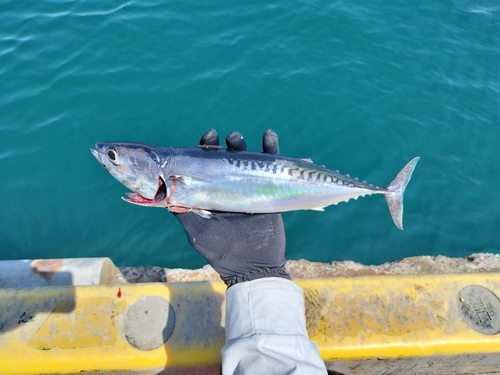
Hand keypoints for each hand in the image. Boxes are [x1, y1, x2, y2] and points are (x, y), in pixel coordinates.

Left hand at [173, 129, 289, 286]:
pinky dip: (272, 151)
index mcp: (213, 193)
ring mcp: (250, 189)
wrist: (253, 266)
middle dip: (227, 144)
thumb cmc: (222, 251)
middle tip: (227, 138)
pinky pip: (272, 168)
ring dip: (244, 145)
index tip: (207, 137)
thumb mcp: (197, 231)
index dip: (205, 149)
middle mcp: (230, 187)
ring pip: (248, 160)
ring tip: (238, 139)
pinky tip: (269, 136)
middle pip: (228, 158)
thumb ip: (184, 212)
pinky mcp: (268, 192)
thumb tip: (167, 193)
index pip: (207, 166)